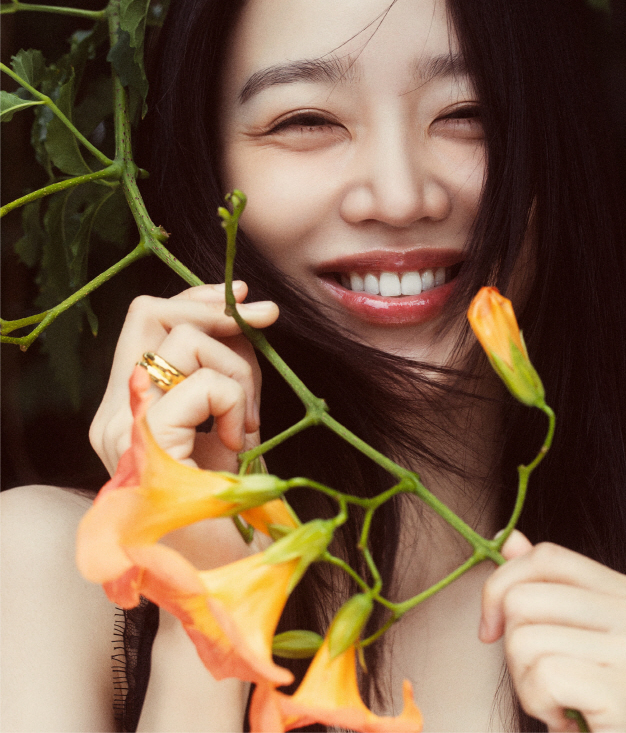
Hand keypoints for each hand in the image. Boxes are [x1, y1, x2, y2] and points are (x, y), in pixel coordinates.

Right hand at [90, 281, 278, 566]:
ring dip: (239, 372)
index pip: (145, 319)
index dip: (198, 298)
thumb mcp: (227, 419)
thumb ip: (223, 370)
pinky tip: (241, 438)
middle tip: (265, 329)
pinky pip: (206, 382)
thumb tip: (246, 312)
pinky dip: (238, 401)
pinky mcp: (145, 439)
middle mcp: (113, 412)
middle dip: (220, 314)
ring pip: (186, 341)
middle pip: (153, 312)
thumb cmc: (228, 501)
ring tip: (247, 422)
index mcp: (126, 407)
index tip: (251, 301)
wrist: (218, 575)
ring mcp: (122, 426)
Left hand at [479, 532, 625, 731]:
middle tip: (544, 682)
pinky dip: (538, 704)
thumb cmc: (604, 712)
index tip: (490, 627)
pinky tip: (568, 721)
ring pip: (524, 638)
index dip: (502, 585)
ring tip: (559, 702)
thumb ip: (549, 589)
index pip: (548, 557)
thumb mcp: (577, 642)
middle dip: (513, 646)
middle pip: (525, 597)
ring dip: (525, 682)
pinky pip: (543, 677)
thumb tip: (508, 539)